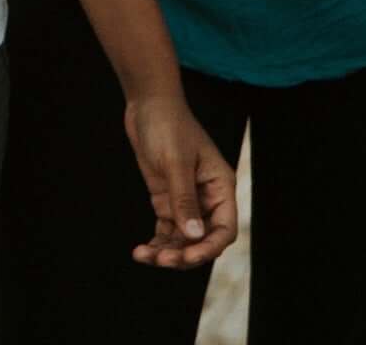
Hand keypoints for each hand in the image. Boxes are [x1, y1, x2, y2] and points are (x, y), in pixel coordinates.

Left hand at [121, 90, 237, 266]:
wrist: (147, 104)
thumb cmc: (167, 125)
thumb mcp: (175, 161)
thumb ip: (184, 198)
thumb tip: (193, 235)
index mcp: (221, 187)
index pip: (224, 229)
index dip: (209, 247)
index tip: (187, 256)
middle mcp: (207, 198)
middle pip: (203, 238)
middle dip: (185, 253)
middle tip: (162, 261)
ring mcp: (186, 200)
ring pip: (183, 238)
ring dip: (167, 251)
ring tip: (144, 257)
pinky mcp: (167, 199)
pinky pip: (166, 229)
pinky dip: (156, 241)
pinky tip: (141, 251)